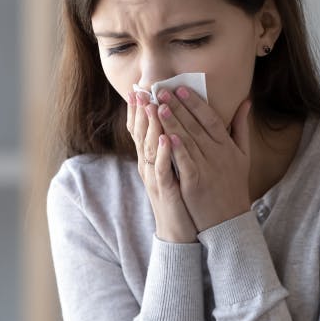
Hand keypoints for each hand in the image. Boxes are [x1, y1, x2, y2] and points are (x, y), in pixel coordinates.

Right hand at [127, 91, 197, 242]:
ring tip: (152, 105)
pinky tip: (167, 139)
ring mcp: (155, 178)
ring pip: (149, 149)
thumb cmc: (180, 197)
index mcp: (153, 159)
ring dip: (150, 127)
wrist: (180, 232)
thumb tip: (174, 127)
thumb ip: (174, 147)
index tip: (139, 88)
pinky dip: (164, 154)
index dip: (139, 110)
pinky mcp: (165, 191)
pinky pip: (163, 170)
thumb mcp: (175, 169)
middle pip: (141, 135)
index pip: (142, 130)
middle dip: (140, 112)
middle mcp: (149, 166)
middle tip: (139, 89)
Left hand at [155, 86, 252, 231]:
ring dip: (172, 123)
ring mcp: (206, 169)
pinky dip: (176, 149)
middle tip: (162, 91)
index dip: (195, 103)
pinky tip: (166, 135)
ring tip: (158, 107)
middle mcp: (218, 155)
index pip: (210, 119)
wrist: (229, 219)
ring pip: (187, 141)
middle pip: (196, 127)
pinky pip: (184, 163)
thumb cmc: (234, 184)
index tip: (181, 88)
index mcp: (227, 146)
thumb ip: (241, 127)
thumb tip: (246, 101)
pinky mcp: (194, 184)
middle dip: (178, 107)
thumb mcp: (243, 155)